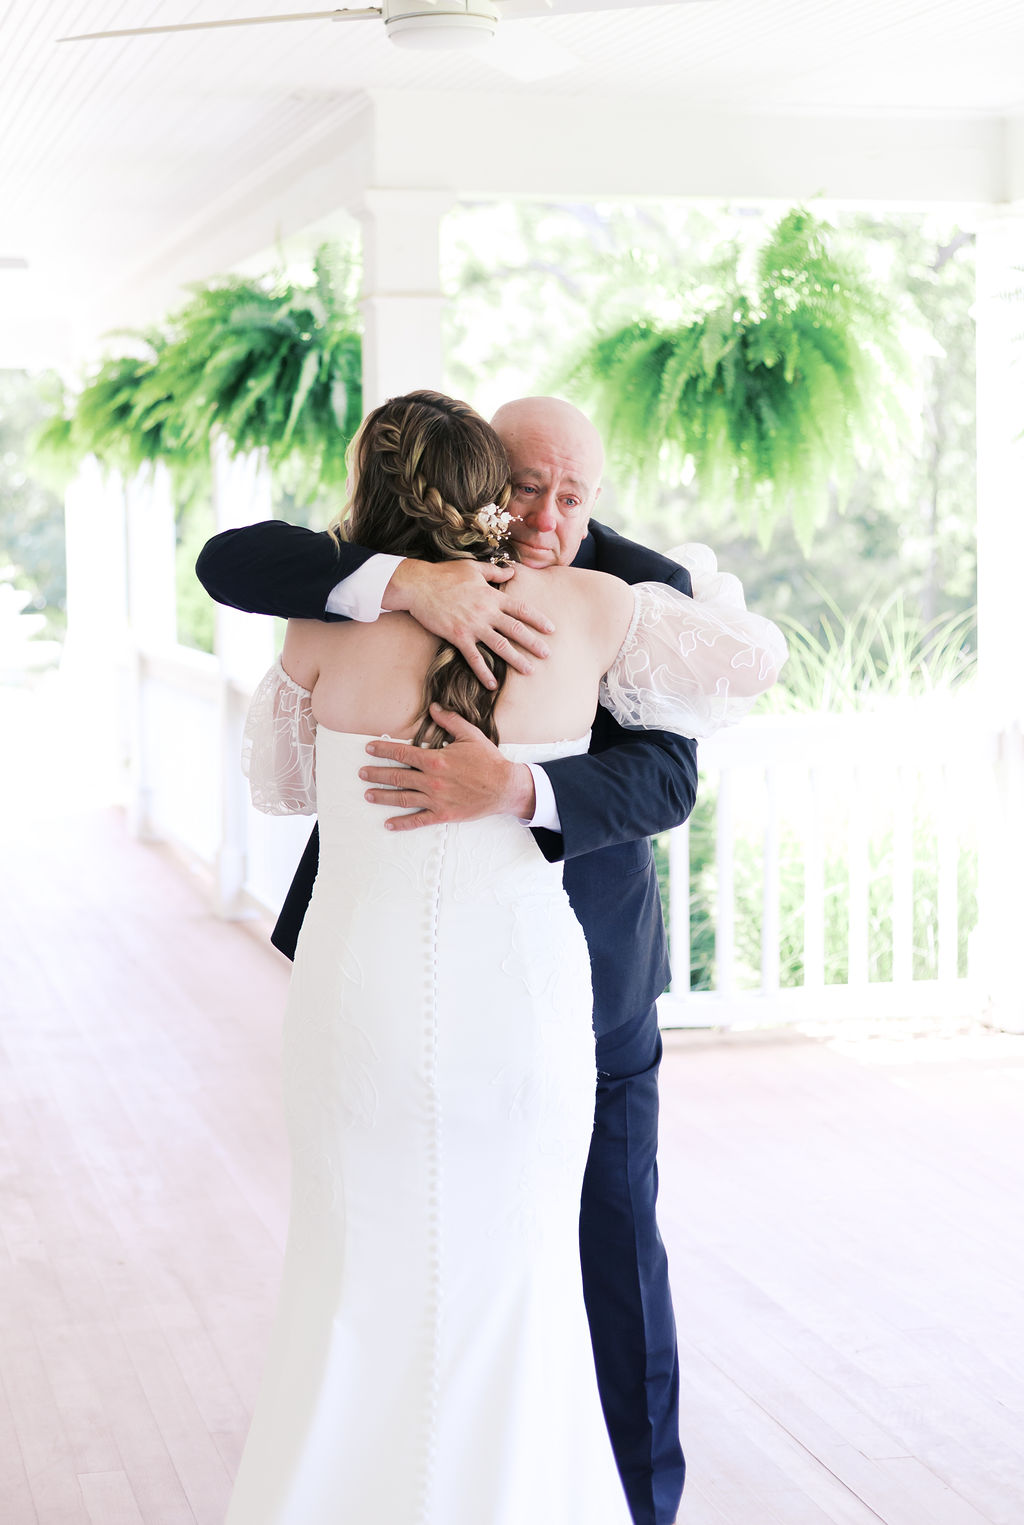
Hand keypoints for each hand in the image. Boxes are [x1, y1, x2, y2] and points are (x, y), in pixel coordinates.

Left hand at [359, 705, 536, 831]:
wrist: (505, 787)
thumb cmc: (488, 761)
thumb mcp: (470, 735)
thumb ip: (449, 721)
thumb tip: (433, 707)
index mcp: (436, 760)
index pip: (402, 753)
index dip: (383, 750)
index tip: (369, 749)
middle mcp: (432, 780)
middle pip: (397, 776)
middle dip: (376, 774)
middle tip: (361, 773)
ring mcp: (436, 800)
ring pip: (402, 798)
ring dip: (382, 796)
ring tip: (367, 794)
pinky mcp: (443, 814)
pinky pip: (417, 820)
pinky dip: (401, 823)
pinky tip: (388, 824)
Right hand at [382, 560, 554, 688]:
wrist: (419, 585)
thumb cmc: (445, 574)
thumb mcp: (473, 568)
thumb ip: (495, 571)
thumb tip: (513, 571)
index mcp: (492, 596)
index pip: (521, 609)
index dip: (538, 619)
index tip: (551, 629)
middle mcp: (486, 612)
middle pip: (516, 630)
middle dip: (533, 643)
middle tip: (547, 655)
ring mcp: (473, 626)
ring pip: (500, 646)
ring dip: (516, 660)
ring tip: (529, 670)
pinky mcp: (458, 637)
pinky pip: (474, 658)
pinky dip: (484, 672)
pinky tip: (493, 684)